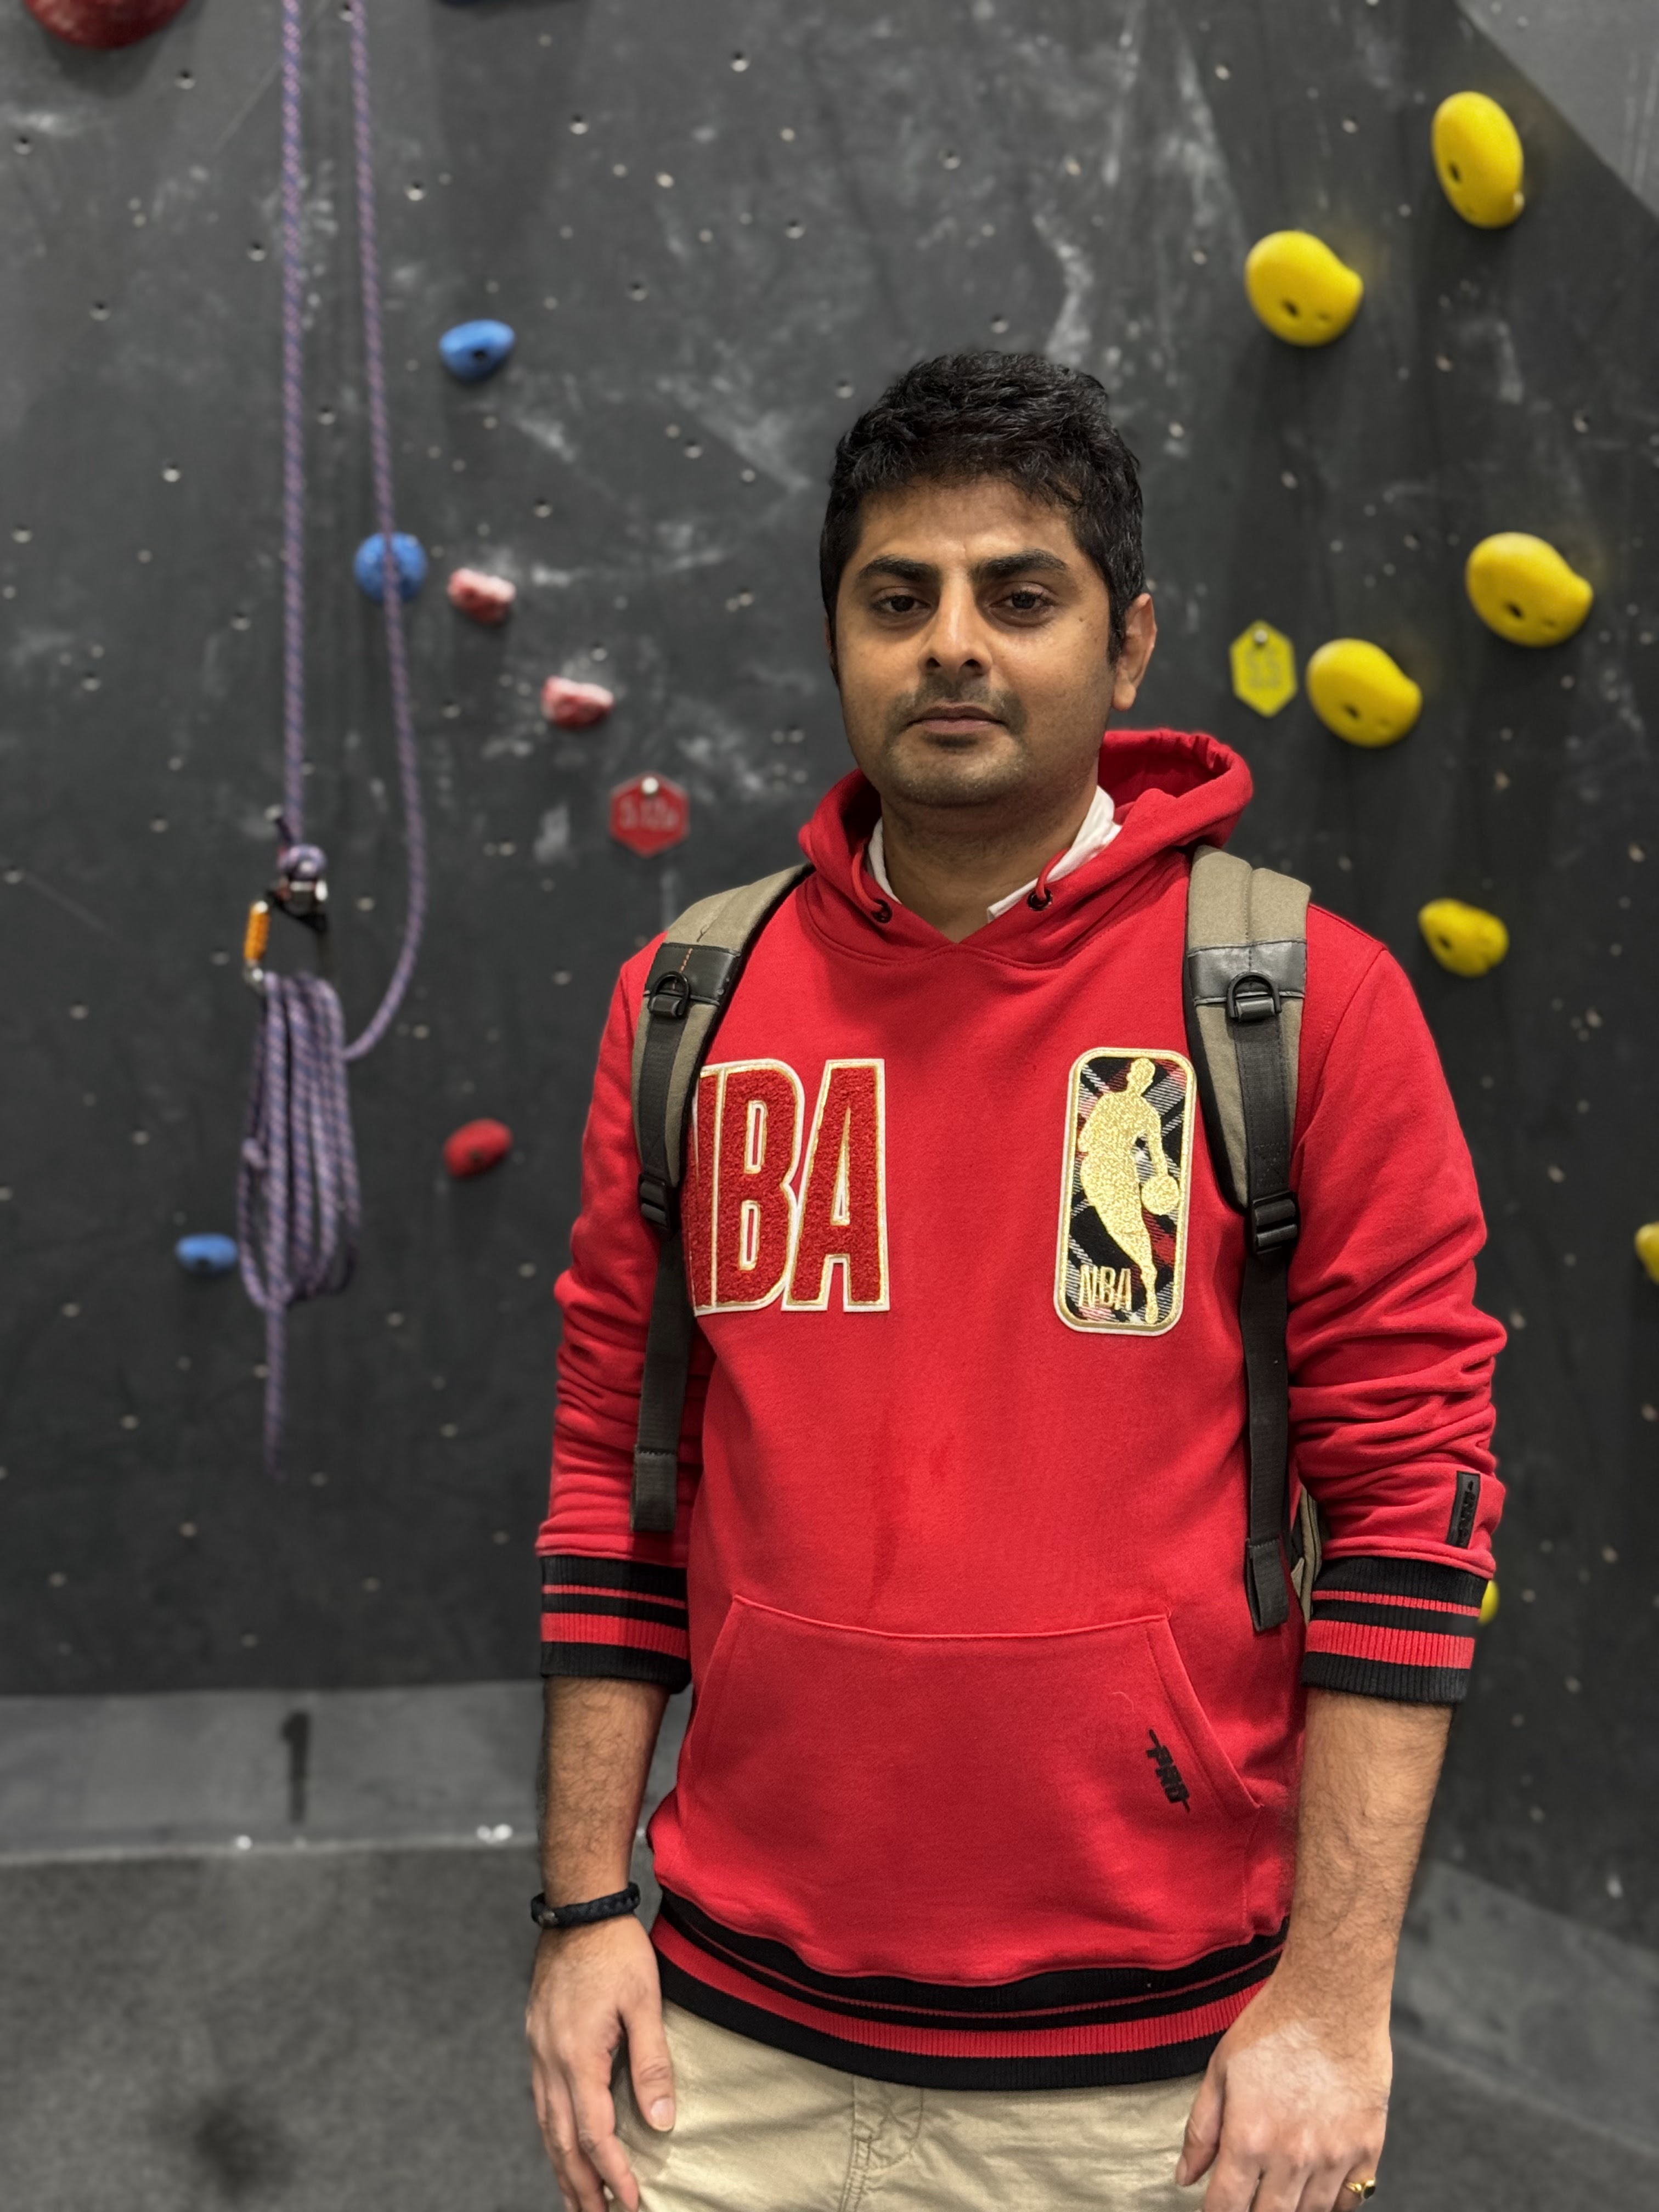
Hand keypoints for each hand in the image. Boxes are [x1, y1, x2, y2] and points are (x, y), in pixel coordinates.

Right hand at [525, 1914, 675, 2211]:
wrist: (578, 1908)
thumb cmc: (615, 1950)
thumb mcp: (645, 2001)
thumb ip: (653, 2063)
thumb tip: (662, 2121)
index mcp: (577, 2056)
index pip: (595, 2134)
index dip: (614, 2174)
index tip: (632, 2204)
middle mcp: (550, 2062)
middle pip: (563, 2143)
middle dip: (582, 2188)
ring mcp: (538, 2052)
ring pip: (547, 2128)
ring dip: (563, 2169)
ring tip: (577, 2201)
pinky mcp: (537, 2041)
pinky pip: (541, 2104)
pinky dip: (552, 2136)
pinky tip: (562, 2147)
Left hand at [1174, 1974, 1388, 2211]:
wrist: (1332, 1999)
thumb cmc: (1273, 2027)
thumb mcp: (1220, 2070)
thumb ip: (1201, 2130)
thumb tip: (1185, 2177)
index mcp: (1249, 2138)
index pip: (1226, 2207)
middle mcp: (1292, 2157)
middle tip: (1249, 2204)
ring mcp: (1334, 2157)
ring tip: (1281, 2197)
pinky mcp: (1368, 2148)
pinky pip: (1352, 2200)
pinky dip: (1334, 2205)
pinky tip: (1317, 2192)